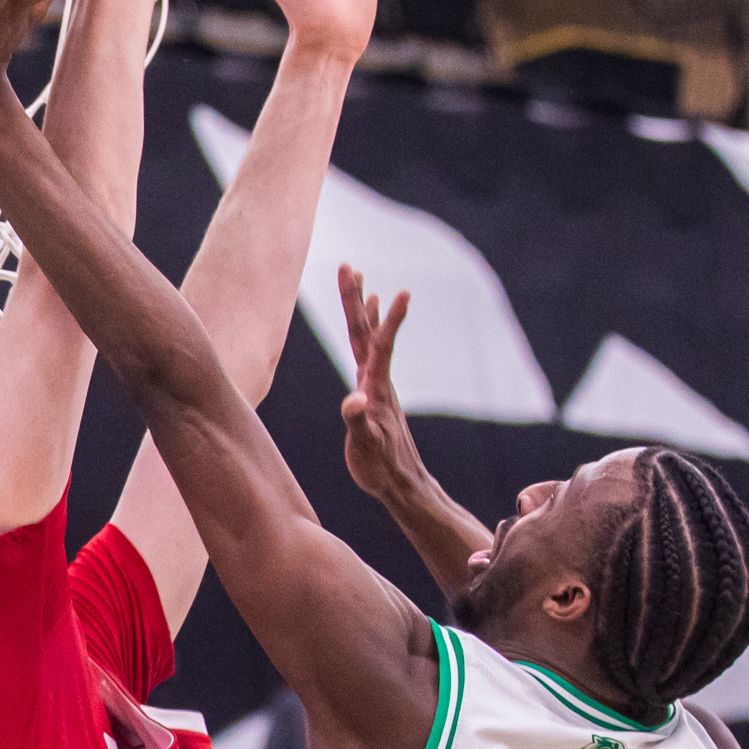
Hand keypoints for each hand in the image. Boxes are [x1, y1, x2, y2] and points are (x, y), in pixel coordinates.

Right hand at [336, 264, 416, 499]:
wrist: (399, 482)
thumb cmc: (380, 468)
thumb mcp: (365, 447)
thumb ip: (357, 422)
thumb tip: (354, 400)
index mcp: (376, 389)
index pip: (381, 346)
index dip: (389, 319)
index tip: (400, 291)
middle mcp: (377, 380)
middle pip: (365, 332)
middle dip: (355, 299)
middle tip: (348, 266)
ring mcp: (375, 384)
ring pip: (366, 339)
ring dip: (361, 309)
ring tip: (358, 281)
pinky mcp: (371, 392)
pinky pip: (367, 352)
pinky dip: (367, 331)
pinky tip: (367, 322)